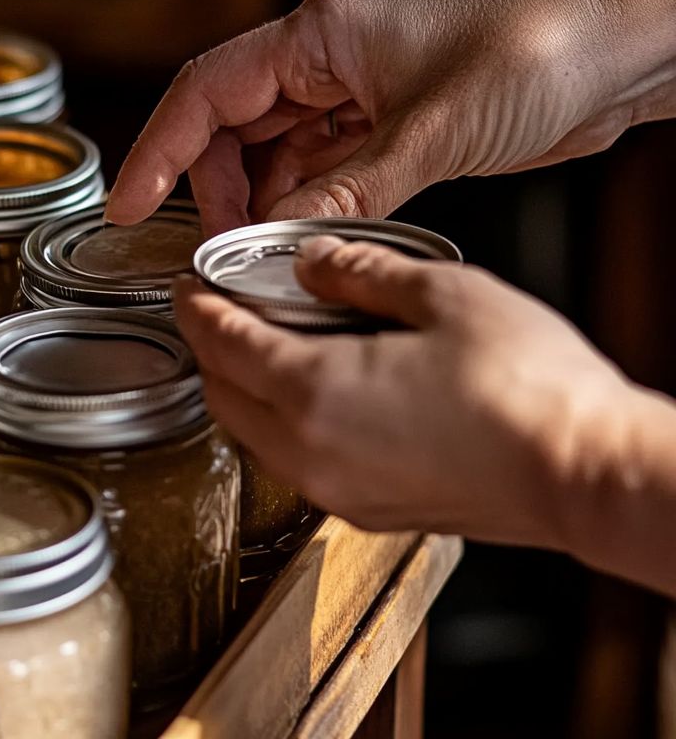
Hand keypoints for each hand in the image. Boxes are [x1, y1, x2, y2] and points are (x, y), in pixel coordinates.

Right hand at [106, 0, 668, 233]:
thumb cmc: (533, 56)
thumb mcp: (431, 134)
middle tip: (225, 254)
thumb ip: (344, 192)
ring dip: (259, 206)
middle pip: (229, 129)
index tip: (129, 205)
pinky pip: (313, 171)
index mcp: (318, 34)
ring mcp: (348, 93)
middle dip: (217, 193)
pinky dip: (300, 208)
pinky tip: (302, 240)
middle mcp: (323, 58)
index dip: (160, 151)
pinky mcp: (377, 127)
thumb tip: (273, 243)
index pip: (207, 92)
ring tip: (263, 256)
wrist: (613, 57)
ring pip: (268, 155)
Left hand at [173, 235, 633, 549]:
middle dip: (209, 349)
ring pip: (251, 436)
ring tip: (268, 345)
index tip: (190, 285)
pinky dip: (282, 424)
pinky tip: (319, 393)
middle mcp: (307, 451)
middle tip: (221, 310)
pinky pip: (293, 463)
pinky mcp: (365, 510)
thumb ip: (360, 272)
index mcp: (310, 390)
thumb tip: (316, 263)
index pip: (217, 342)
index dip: (195, 306)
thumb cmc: (526, 390)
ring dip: (243, 389)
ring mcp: (333, 490)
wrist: (583, 473)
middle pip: (220, 395)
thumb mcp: (440, 293)